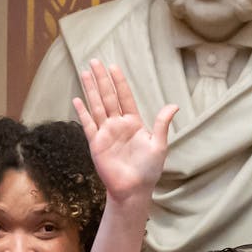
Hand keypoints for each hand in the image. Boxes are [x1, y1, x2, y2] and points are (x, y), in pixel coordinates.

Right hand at [74, 60, 176, 202]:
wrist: (134, 189)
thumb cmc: (148, 170)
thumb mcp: (159, 145)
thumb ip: (162, 124)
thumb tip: (174, 105)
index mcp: (133, 122)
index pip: (125, 97)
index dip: (119, 82)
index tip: (113, 66)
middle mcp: (118, 124)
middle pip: (108, 97)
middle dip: (101, 79)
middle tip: (94, 61)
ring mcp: (105, 133)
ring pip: (97, 106)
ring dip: (91, 90)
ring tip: (84, 72)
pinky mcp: (96, 144)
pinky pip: (88, 124)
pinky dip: (82, 112)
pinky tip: (77, 100)